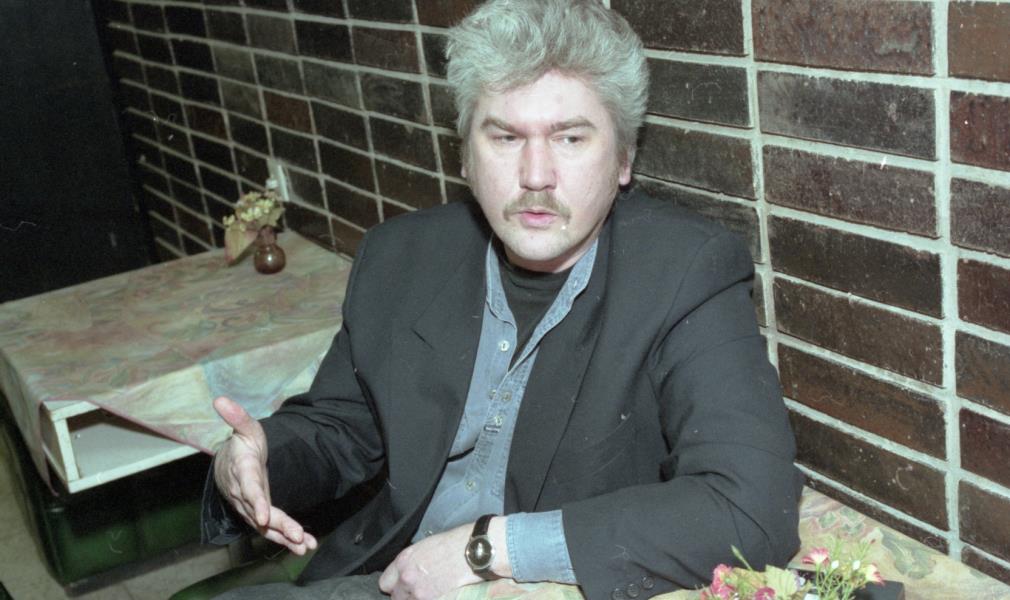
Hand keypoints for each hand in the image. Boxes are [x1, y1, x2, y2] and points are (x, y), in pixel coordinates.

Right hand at [212, 396, 316, 554]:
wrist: (230, 464)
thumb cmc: (242, 444)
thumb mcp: (244, 427)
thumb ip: (237, 417)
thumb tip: (220, 399)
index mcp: (241, 471)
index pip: (248, 487)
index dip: (255, 501)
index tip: (263, 516)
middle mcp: (243, 493)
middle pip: (260, 511)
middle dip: (279, 525)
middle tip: (298, 535)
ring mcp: (249, 506)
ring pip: (265, 525)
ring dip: (285, 537)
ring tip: (304, 546)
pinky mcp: (256, 514)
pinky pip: (270, 528)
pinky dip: (285, 538)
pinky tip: (303, 545)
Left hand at [378, 517, 510, 599]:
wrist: (474, 551)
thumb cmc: (456, 543)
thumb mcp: (427, 546)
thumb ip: (413, 561)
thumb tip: (412, 571)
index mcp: (404, 560)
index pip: (385, 582)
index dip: (395, 585)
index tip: (402, 586)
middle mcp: (406, 577)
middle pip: (396, 597)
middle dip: (405, 595)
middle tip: (418, 592)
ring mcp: (419, 592)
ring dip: (417, 599)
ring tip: (430, 593)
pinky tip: (439, 595)